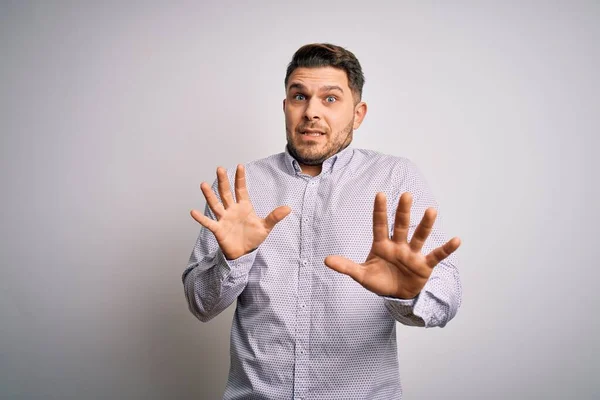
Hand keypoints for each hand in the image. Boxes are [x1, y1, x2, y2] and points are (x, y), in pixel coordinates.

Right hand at [190, 165, 290, 259]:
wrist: (243, 253)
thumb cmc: (252, 238)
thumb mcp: (266, 227)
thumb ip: (274, 217)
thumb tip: (288, 208)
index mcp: (243, 207)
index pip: (241, 189)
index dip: (240, 178)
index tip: (240, 166)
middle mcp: (232, 210)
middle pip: (226, 193)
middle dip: (223, 181)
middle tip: (220, 169)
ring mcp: (223, 218)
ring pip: (215, 204)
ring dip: (209, 195)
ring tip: (203, 184)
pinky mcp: (218, 229)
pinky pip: (208, 222)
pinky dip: (201, 218)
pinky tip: (193, 211)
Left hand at [324, 192, 460, 298]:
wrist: (397, 295)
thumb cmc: (380, 280)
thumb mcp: (361, 275)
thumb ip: (346, 267)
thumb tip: (326, 260)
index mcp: (382, 245)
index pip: (380, 225)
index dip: (380, 211)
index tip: (380, 194)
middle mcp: (398, 245)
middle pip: (401, 226)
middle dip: (403, 212)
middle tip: (406, 195)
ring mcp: (412, 254)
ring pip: (419, 236)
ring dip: (425, 224)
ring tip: (431, 210)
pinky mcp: (424, 265)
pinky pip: (436, 255)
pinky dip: (446, 248)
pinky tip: (456, 240)